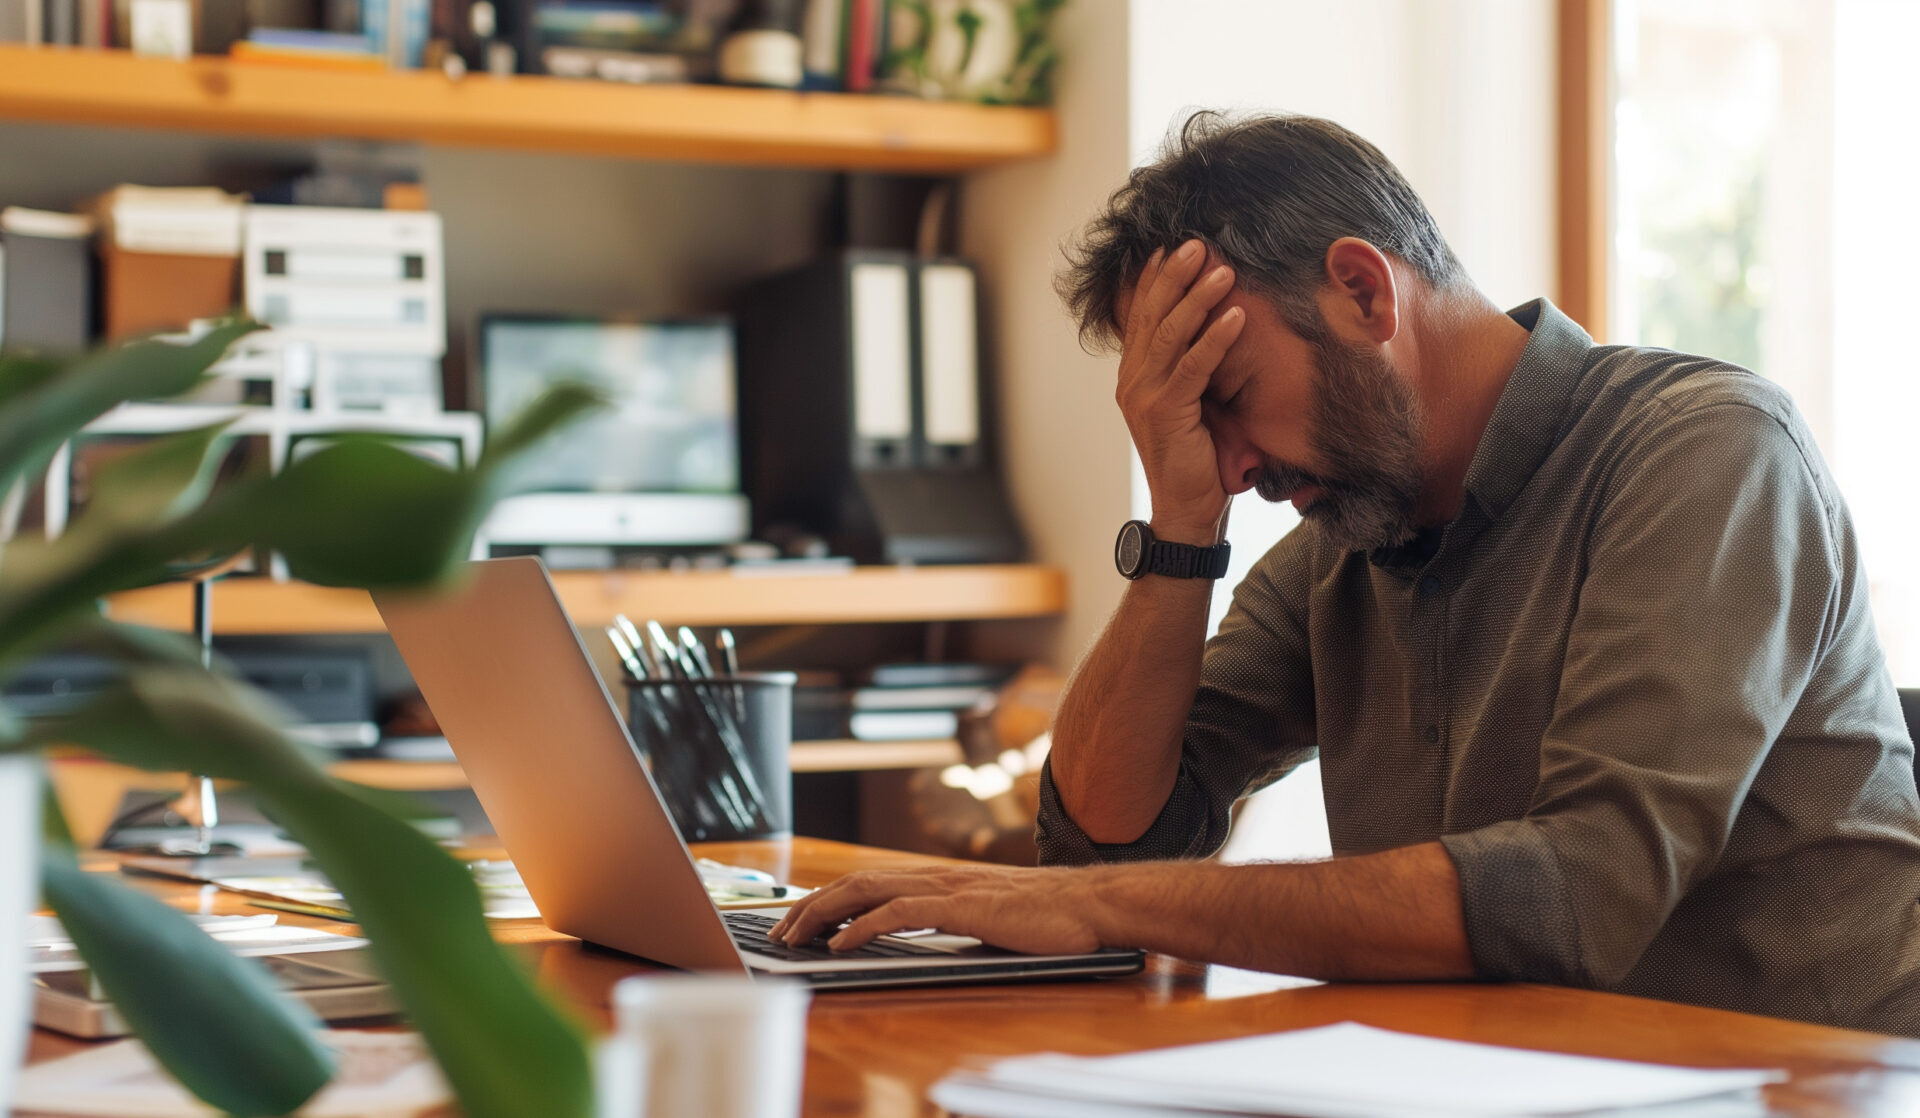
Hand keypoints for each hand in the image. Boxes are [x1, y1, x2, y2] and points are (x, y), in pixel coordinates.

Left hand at [767, 864, 1110, 955]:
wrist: (1091, 906)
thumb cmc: (1049, 917)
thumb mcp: (989, 918)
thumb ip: (954, 920)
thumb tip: (922, 936)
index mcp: (940, 879)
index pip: (868, 881)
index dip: (828, 898)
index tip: (799, 919)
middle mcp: (936, 876)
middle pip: (856, 881)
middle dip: (811, 905)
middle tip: (779, 931)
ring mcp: (948, 888)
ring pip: (868, 890)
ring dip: (825, 913)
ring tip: (795, 935)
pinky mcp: (963, 907)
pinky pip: (902, 911)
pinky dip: (865, 925)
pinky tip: (843, 941)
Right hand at [1116, 241, 1246, 542]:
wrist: (1185, 511)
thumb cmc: (1195, 460)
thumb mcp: (1190, 406)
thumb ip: (1191, 371)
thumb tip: (1215, 332)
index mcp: (1135, 377)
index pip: (1142, 317)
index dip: (1155, 281)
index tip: (1171, 248)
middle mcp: (1133, 381)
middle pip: (1152, 317)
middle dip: (1174, 277)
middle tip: (1196, 244)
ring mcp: (1146, 396)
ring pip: (1170, 335)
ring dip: (1197, 299)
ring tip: (1222, 270)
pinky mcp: (1167, 413)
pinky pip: (1193, 367)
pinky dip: (1215, 340)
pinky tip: (1235, 317)